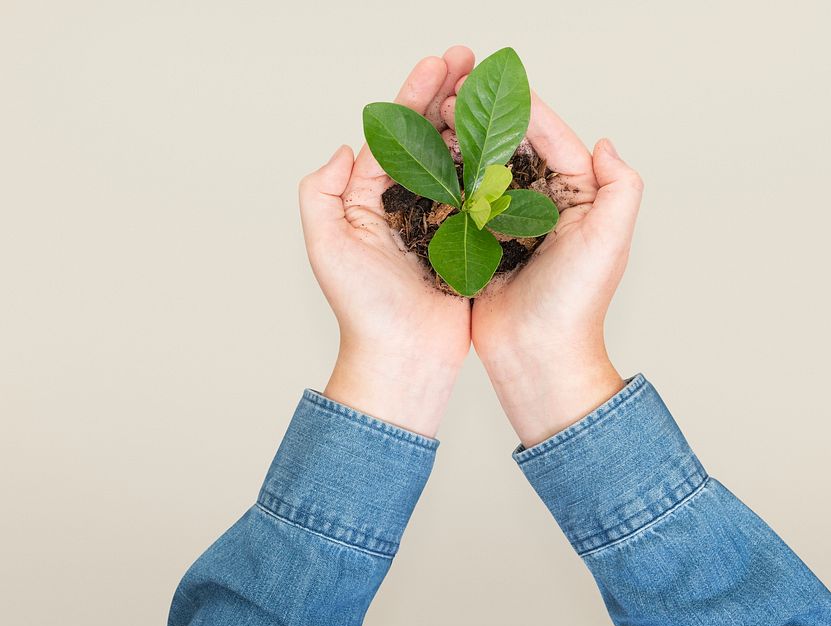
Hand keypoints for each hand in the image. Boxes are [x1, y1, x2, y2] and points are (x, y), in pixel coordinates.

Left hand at [298, 47, 474, 437]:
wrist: (404, 358)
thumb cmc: (362, 309)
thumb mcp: (326, 245)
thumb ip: (322, 192)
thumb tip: (346, 147)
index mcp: (369, 199)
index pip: (394, 133)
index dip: (414, 94)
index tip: (439, 63)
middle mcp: (403, 205)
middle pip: (428, 137)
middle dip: (447, 96)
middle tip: (473, 62)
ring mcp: (437, 223)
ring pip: (457, 160)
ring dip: (473, 123)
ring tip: (492, 91)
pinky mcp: (467, 242)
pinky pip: (481, 195)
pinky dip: (493, 166)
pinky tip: (509, 141)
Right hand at [445, 94, 644, 445]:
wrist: (537, 356)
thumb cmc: (577, 302)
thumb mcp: (610, 241)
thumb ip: (620, 187)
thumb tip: (606, 143)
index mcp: (578, 198)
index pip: (552, 139)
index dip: (523, 109)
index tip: (489, 84)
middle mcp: (543, 205)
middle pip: (513, 147)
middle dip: (484, 117)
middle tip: (451, 92)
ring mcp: (509, 223)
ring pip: (483, 168)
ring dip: (461, 140)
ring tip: (433, 114)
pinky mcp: (479, 242)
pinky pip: (461, 201)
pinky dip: (445, 177)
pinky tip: (425, 156)